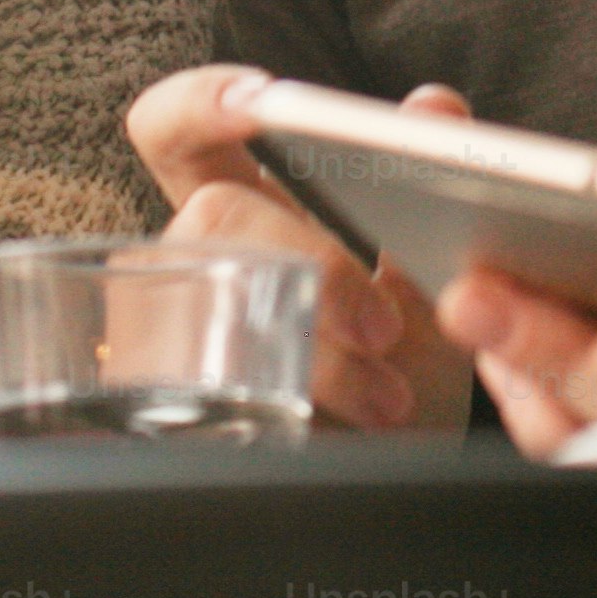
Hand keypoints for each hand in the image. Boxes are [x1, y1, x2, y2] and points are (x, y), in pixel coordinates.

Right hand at [121, 68, 474, 435]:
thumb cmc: (394, 383)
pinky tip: (355, 424)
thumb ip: (431, 189)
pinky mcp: (163, 419)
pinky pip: (209, 390)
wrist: (391, 496)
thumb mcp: (433, 286)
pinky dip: (305, 399)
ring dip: (318, 348)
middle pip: (208, 213)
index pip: (178, 134)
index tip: (263, 101)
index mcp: (244, 216)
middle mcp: (190, 266)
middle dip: (310, 260)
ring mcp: (166, 341)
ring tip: (389, 392)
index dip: (200, 101)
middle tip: (384, 322)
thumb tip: (432, 105)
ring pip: (214, 302)